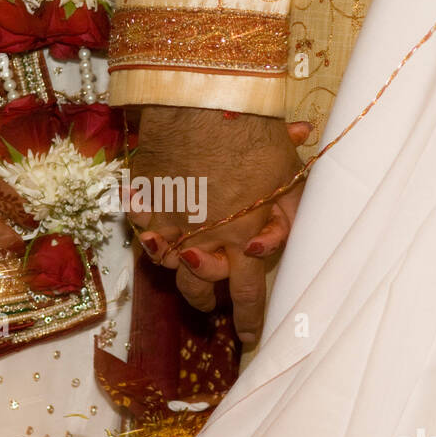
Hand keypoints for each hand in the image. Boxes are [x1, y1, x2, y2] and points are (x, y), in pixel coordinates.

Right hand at [127, 106, 310, 343]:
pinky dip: (149, 234)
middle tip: (213, 304)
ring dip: (178, 270)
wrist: (201, 100)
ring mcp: (167, 222)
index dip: (249, 319)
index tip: (249, 336)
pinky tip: (155, 230)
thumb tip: (292, 233)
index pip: (248, 293)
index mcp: (242, 238)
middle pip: (200, 290)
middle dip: (208, 302)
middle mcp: (202, 239)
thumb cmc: (254, 134)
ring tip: (185, 264)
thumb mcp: (287, 175)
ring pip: (166, 267)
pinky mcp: (143, 200)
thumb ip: (290, 212)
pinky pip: (142, 232)